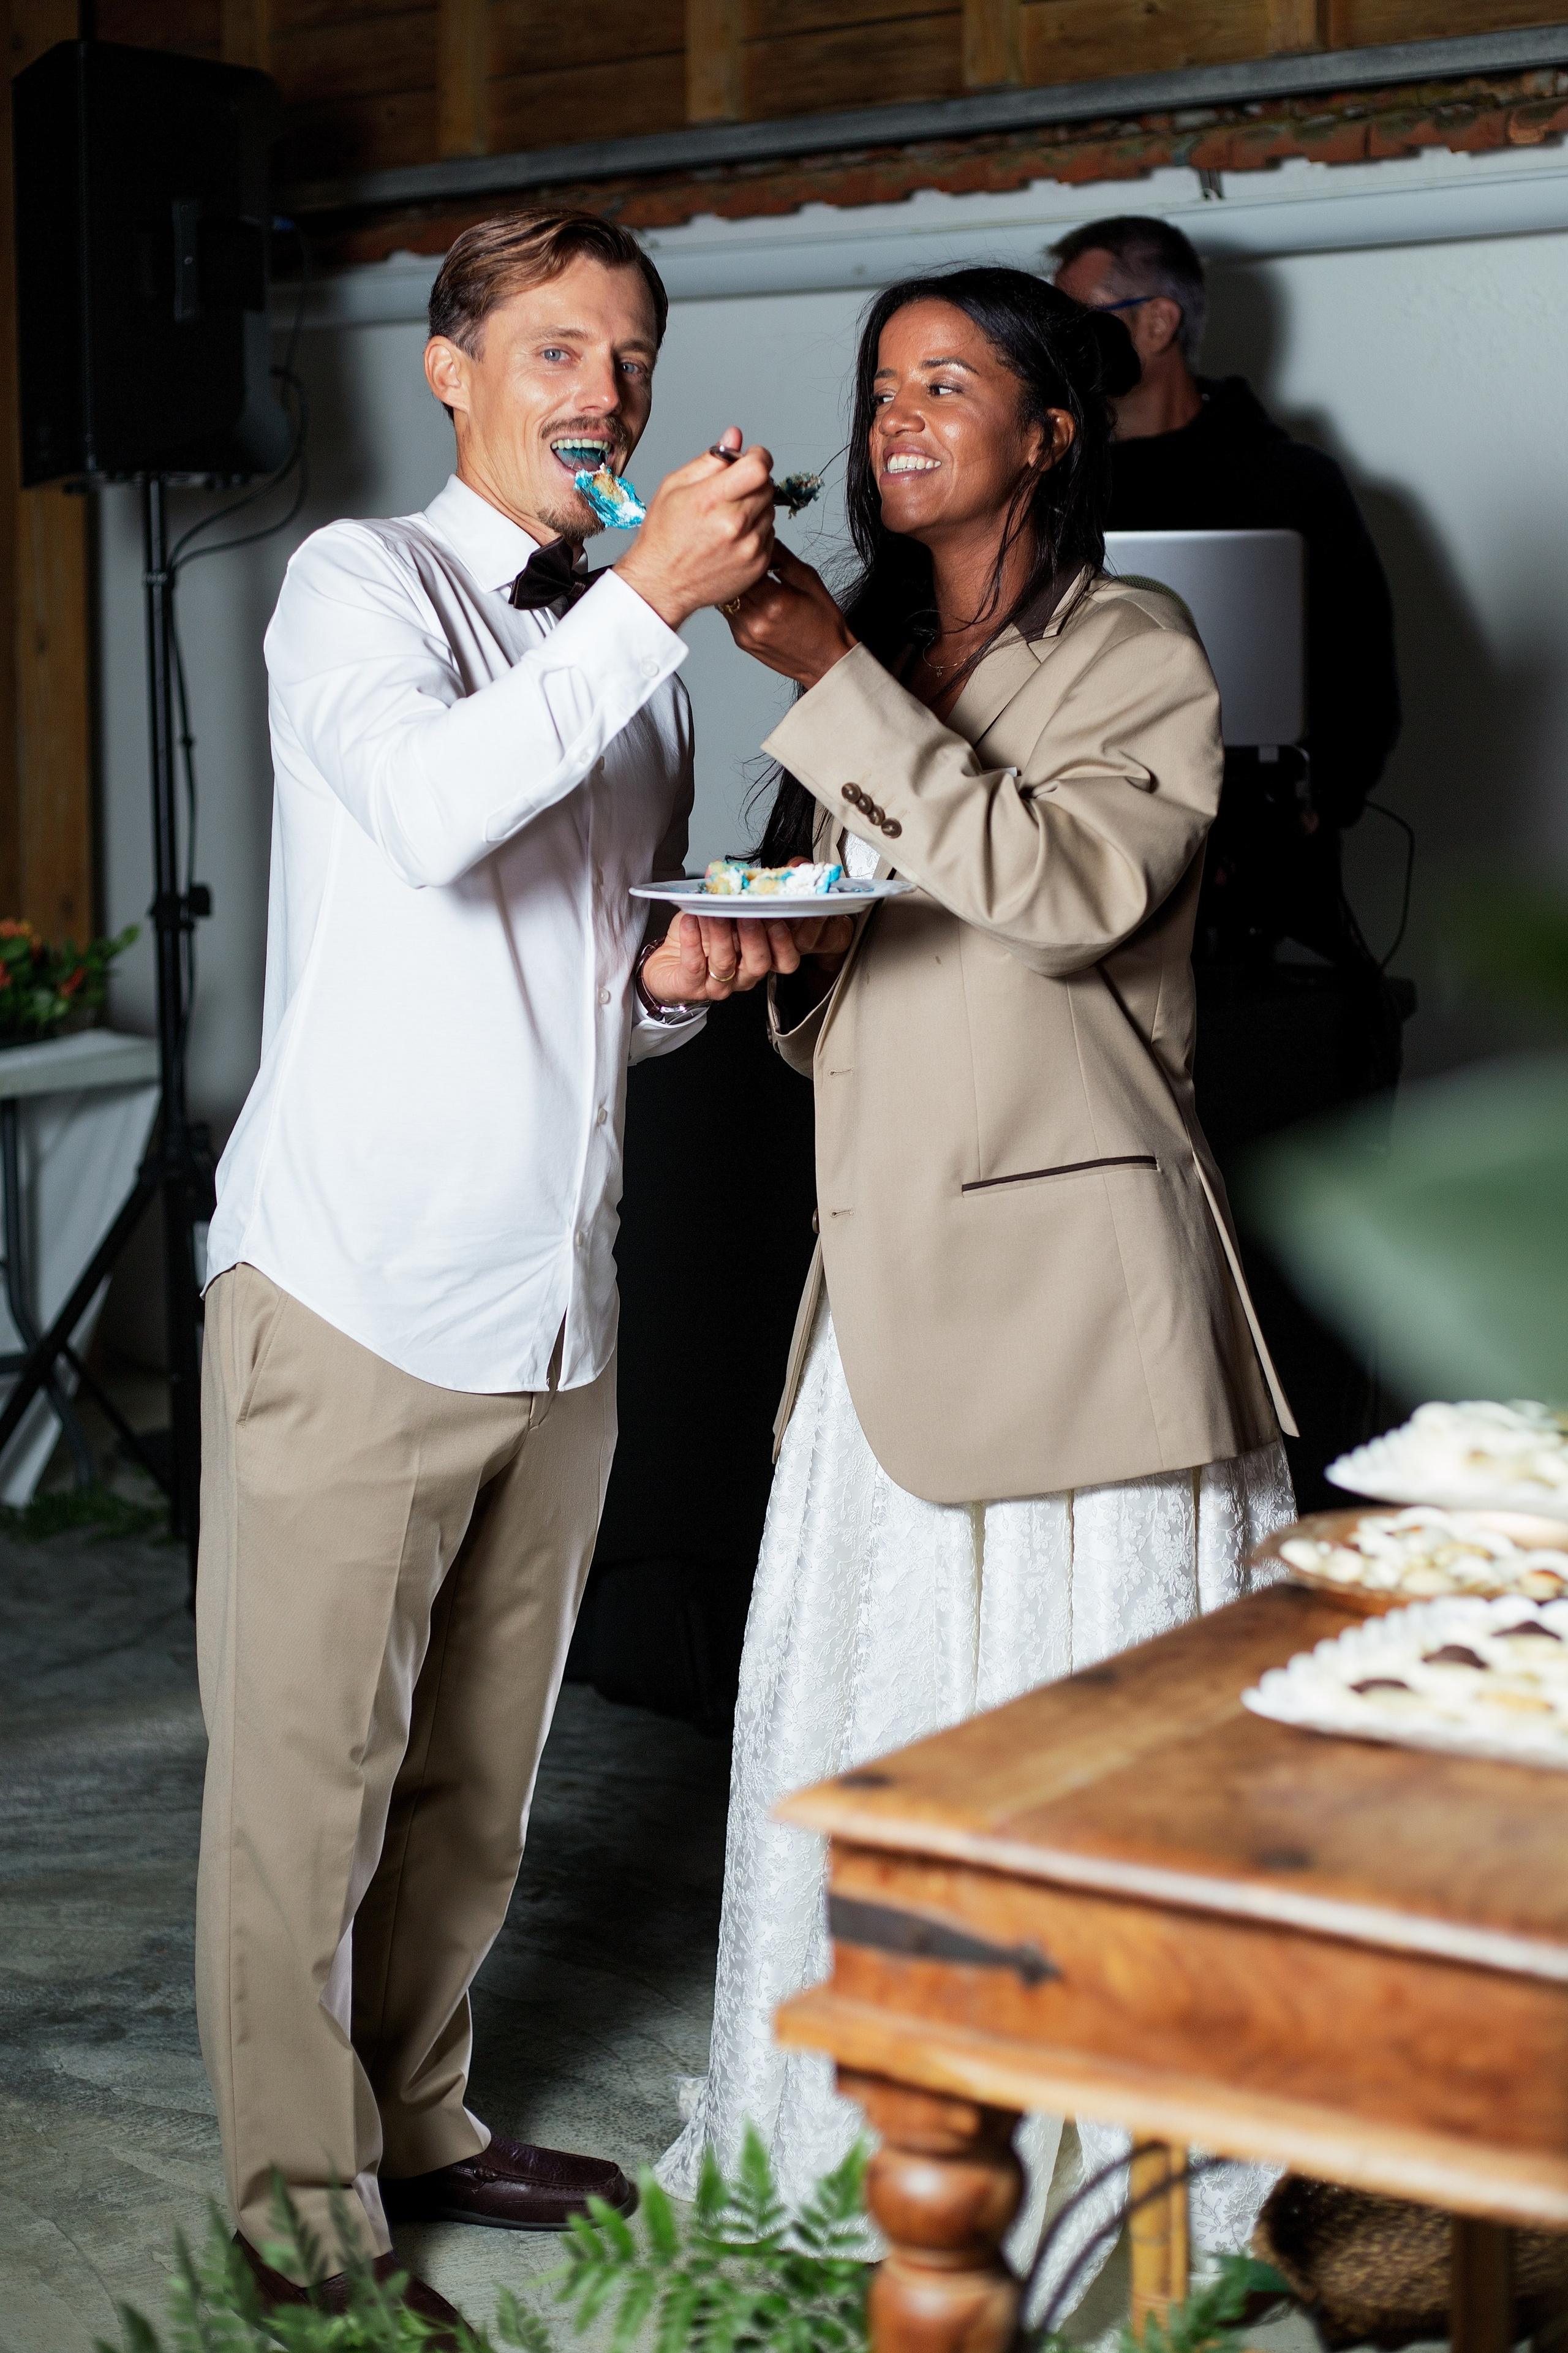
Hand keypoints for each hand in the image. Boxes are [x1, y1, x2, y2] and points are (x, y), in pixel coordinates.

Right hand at [615, 426, 775, 630]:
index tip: (752, 458)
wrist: (661, 584)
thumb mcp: (675, 487)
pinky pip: (770, 535)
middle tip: (733, 491)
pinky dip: (756, 531)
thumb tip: (735, 436)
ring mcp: (748, 547)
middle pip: (767, 486)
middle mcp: (733, 524)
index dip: (759, 456)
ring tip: (728, 518)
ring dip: (755, 507)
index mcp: (711, 499)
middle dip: (754, 481)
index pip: (758, 467)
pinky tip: (733, 537)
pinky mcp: (757, 565)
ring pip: (770, 510)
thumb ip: (709, 461)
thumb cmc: (664, 535)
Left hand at [641, 903, 855, 1006]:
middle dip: (756, 937)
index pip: (787, 959)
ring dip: (721, 935)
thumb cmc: (702, 938)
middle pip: (761, 963)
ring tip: (714, 912)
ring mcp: (719, 984)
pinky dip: (692, 942)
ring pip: (726, 963)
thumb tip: (740, 869)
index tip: (787, 911)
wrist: (670, 964)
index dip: (792, 940)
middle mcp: (744, 974)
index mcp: (760, 958)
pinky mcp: (692, 986)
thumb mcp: (724, 913)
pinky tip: (690, 922)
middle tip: (747, 914)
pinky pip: (694, 966)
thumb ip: (737, 895)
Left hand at [722, 542, 856, 689]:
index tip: (752, 542)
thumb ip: (782, 557)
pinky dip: (737, 601)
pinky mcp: (742, 641)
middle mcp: (756, 619)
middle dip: (737, 565)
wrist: (825, 662)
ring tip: (746, 574)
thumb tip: (763, 536)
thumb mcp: (809, 581)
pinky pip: (729, 613)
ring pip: (726, 597)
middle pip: (731, 580)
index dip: (748, 550)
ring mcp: (746, 633)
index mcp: (774, 601)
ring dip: (734, 584)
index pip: (746, 564)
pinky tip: (751, 597)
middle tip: (744, 553)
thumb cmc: (823, 623)